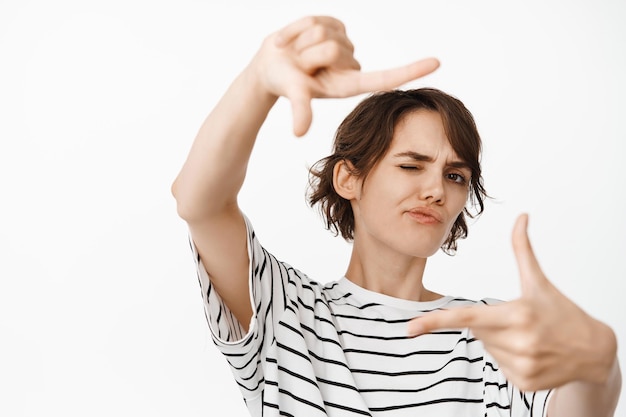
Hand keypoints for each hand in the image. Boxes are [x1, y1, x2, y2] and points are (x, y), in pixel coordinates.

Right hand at [249, 16, 439, 135]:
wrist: (268, 65)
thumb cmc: (283, 82)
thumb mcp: (293, 95)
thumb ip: (300, 110)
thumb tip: (298, 132)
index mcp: (348, 84)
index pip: (384, 77)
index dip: (410, 70)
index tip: (436, 63)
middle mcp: (349, 64)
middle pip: (332, 49)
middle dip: (307, 55)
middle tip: (298, 66)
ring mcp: (343, 43)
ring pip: (323, 32)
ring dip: (300, 42)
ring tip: (294, 54)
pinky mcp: (334, 25)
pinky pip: (315, 19)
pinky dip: (296, 29)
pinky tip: (293, 40)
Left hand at [407, 214, 616, 391]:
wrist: (595, 350)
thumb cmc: (562, 311)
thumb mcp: (539, 281)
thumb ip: (522, 249)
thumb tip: (520, 216)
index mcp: (517, 315)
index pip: (467, 318)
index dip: (435, 322)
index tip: (410, 328)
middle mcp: (518, 344)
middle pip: (477, 330)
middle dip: (491, 323)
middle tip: (519, 321)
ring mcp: (522, 367)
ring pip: (488, 348)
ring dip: (500, 342)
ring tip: (529, 337)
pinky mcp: (524, 384)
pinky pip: (499, 367)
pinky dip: (510, 359)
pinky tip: (533, 354)